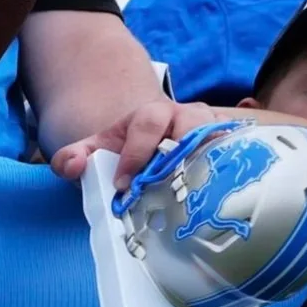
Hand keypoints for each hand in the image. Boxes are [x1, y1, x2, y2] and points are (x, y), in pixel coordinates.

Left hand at [50, 98, 223, 188]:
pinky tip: (220, 191)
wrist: (149, 148)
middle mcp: (186, 116)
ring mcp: (210, 129)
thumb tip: (73, 166)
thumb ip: (71, 158)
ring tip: (196, 189)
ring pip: (216, 136)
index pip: (147, 124)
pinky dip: (229, 167)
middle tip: (165, 184)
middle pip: (191, 124)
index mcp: (151, 114)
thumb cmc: (123, 153)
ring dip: (208, 161)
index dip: (136, 152)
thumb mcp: (94, 152)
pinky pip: (235, 151)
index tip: (125, 183)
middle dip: (178, 153)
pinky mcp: (227, 145)